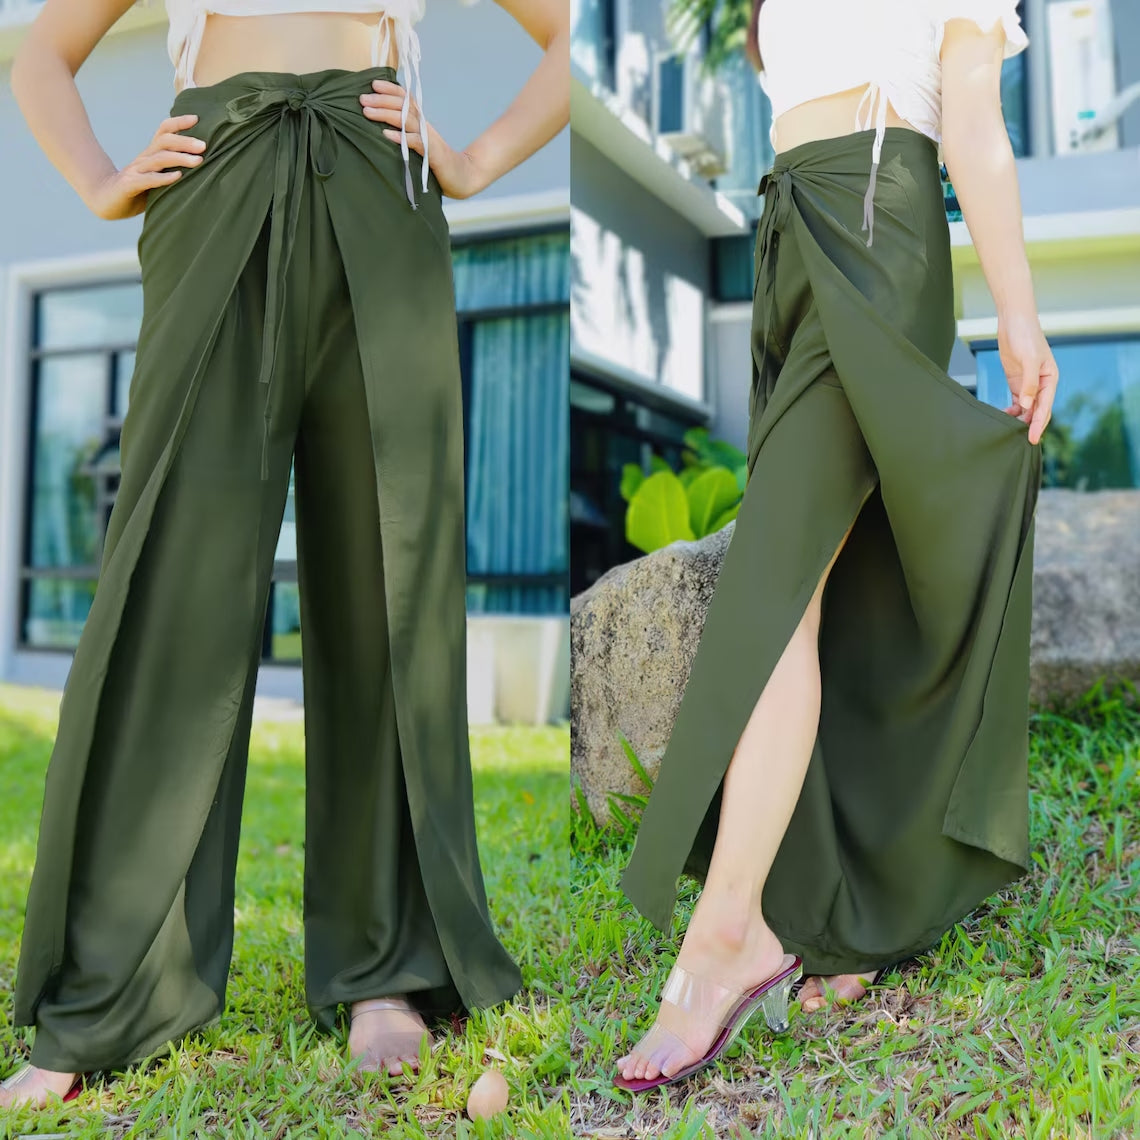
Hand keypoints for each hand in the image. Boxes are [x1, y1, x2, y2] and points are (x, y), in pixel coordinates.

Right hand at [84, 114, 205, 220]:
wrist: (107, 200)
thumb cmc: (139, 190)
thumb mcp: (158, 176)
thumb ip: (173, 169)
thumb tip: (202, 164)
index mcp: (151, 154)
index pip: (164, 131)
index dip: (178, 123)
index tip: (197, 118)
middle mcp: (144, 158)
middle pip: (164, 142)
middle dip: (184, 141)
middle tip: (203, 145)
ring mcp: (136, 170)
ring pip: (159, 159)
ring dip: (179, 158)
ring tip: (198, 161)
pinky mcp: (131, 185)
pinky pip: (148, 179)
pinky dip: (163, 177)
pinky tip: (178, 176)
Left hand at [359, 80, 484, 199]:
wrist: (462, 177)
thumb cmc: (437, 162)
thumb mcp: (420, 143)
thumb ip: (406, 132)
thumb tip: (383, 127)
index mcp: (421, 121)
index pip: (406, 98)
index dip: (390, 89)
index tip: (373, 84)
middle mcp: (424, 125)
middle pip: (403, 105)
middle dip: (381, 100)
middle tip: (362, 99)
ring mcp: (428, 138)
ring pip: (406, 120)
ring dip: (385, 114)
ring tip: (367, 112)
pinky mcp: (432, 153)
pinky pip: (414, 142)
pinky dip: (400, 137)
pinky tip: (386, 134)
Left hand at [996, 309, 1057, 445]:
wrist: (1014, 322)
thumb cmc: (1026, 337)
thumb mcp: (1029, 360)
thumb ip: (1029, 383)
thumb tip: (1026, 405)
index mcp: (1051, 379)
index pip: (1044, 407)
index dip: (1038, 425)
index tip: (1032, 439)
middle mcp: (1042, 384)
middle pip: (1037, 411)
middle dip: (1030, 426)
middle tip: (1020, 443)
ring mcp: (1029, 383)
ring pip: (1026, 408)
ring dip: (1019, 420)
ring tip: (1008, 432)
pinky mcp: (1016, 381)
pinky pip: (1015, 401)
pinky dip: (1010, 410)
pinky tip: (1002, 417)